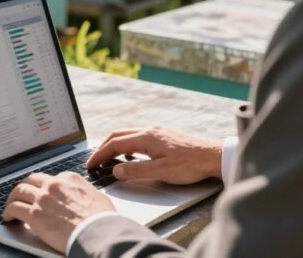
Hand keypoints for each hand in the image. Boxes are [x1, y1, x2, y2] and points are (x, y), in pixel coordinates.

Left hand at [2, 171, 115, 252]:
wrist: (96, 231)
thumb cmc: (101, 219)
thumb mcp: (97, 197)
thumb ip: (85, 192)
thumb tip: (84, 197)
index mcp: (69, 178)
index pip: (50, 178)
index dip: (44, 186)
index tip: (42, 193)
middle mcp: (53, 185)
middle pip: (31, 180)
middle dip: (25, 187)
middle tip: (22, 194)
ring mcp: (42, 198)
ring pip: (19, 191)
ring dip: (13, 198)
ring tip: (10, 205)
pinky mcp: (34, 214)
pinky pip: (14, 208)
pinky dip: (8, 212)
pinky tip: (8, 217)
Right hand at [86, 127, 222, 184]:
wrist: (213, 156)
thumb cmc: (190, 164)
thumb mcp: (161, 171)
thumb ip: (136, 171)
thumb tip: (116, 170)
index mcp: (146, 137)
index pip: (115, 144)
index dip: (100, 155)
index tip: (90, 165)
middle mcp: (149, 130)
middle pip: (118, 135)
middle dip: (103, 148)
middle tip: (94, 161)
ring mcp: (156, 132)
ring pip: (128, 135)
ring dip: (114, 146)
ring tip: (107, 159)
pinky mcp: (163, 136)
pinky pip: (137, 138)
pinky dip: (127, 146)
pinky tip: (130, 158)